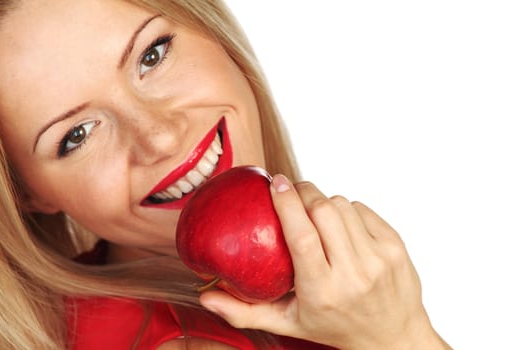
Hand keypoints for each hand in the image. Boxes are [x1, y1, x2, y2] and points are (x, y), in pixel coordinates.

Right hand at [200, 175, 449, 349]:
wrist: (393, 337)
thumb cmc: (334, 327)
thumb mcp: (288, 324)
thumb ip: (244, 311)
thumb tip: (205, 295)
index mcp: (322, 290)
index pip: (302, 236)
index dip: (287, 203)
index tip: (276, 182)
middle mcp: (354, 273)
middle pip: (324, 211)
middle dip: (304, 193)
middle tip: (292, 192)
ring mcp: (379, 258)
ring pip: (343, 205)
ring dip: (324, 202)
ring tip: (316, 215)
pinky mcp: (396, 246)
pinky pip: (362, 209)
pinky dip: (347, 209)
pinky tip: (341, 226)